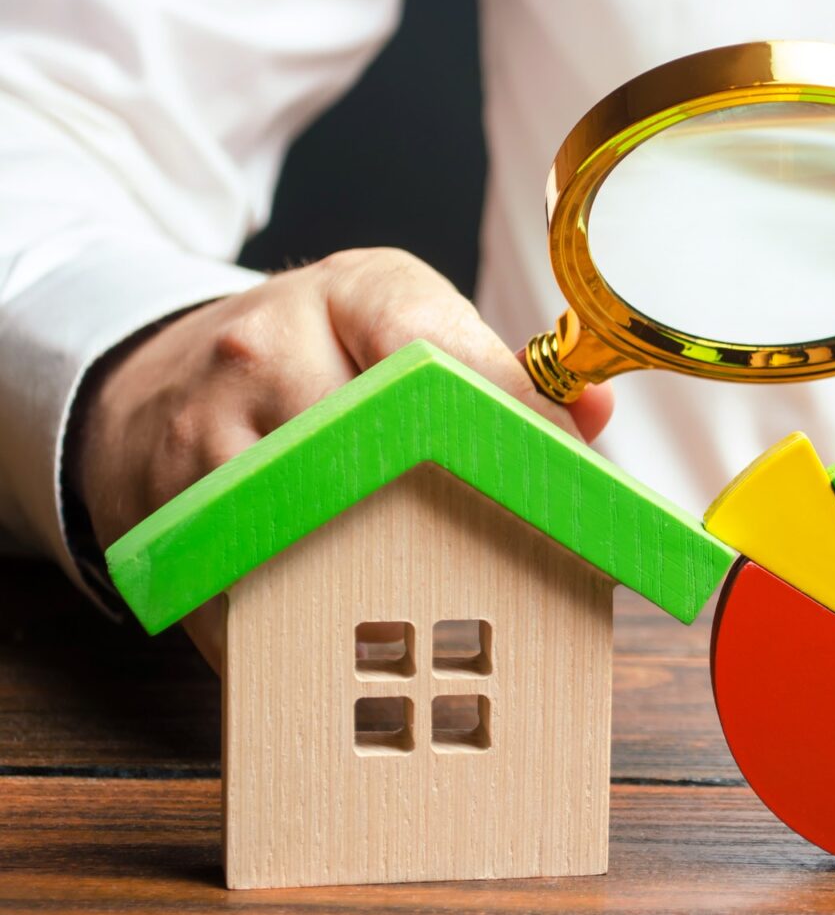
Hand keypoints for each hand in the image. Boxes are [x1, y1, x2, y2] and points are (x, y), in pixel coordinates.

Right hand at [72, 248, 613, 667]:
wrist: (164, 382)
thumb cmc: (312, 355)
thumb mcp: (405, 321)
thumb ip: (499, 369)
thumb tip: (591, 414)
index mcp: (347, 294)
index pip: (436, 348)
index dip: (508, 417)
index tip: (557, 471)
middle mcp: (266, 350)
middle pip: (379, 440)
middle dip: (449, 497)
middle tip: (504, 545)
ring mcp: (207, 433)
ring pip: (319, 521)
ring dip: (385, 565)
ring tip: (435, 587)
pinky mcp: (171, 516)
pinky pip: (256, 586)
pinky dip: (312, 614)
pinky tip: (353, 620)